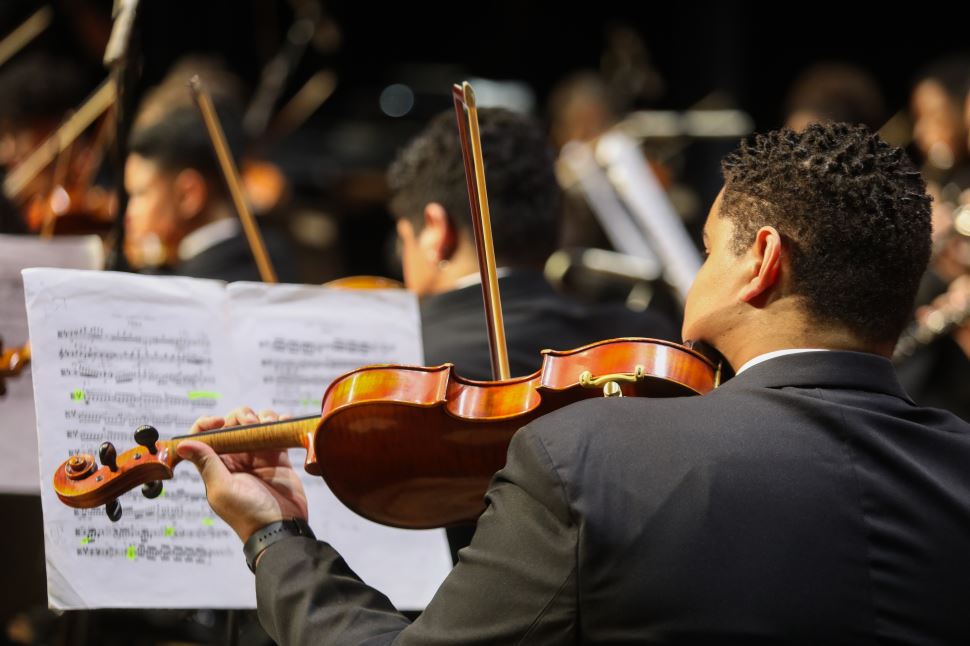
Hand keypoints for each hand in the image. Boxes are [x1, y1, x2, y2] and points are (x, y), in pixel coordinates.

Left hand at [178, 407, 308, 542]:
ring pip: (256, 422)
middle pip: (232, 423)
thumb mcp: (222, 489)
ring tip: (270, 424)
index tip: (220, 422)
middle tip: (251, 423)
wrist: (280, 527)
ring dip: (262, 417)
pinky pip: (278, 431)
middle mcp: (235, 457)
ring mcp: (258, 455)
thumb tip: (183, 444)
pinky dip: (281, 422)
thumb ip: (207, 463)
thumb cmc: (248, 513)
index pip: (204, 436)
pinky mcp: (278, 456)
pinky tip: (283, 424)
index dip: (208, 423)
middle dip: (240, 416)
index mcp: (216, 464)